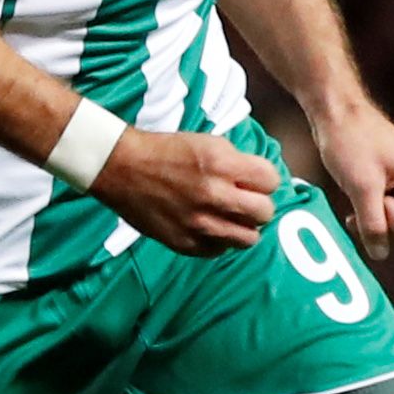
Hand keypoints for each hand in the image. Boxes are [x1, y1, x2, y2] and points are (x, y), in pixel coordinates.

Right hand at [93, 128, 279, 256]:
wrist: (122, 168)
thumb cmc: (166, 152)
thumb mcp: (208, 143)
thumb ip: (238, 162)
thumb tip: (260, 181)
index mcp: (222, 164)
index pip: (271, 181)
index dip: (264, 179)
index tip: (254, 180)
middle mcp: (214, 196)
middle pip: (265, 212)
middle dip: (258, 204)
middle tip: (244, 200)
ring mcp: (200, 224)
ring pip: (249, 239)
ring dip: (243, 227)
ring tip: (230, 217)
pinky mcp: (186, 243)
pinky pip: (220, 250)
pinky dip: (219, 240)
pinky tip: (208, 226)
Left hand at [310, 96, 393, 260]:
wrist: (334, 113)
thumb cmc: (351, 141)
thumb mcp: (362, 186)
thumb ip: (373, 224)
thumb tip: (380, 255)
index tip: (381, 204)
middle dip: (389, 228)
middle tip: (366, 204)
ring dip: (376, 225)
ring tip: (356, 206)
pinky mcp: (388, 190)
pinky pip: (385, 220)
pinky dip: (369, 220)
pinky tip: (352, 213)